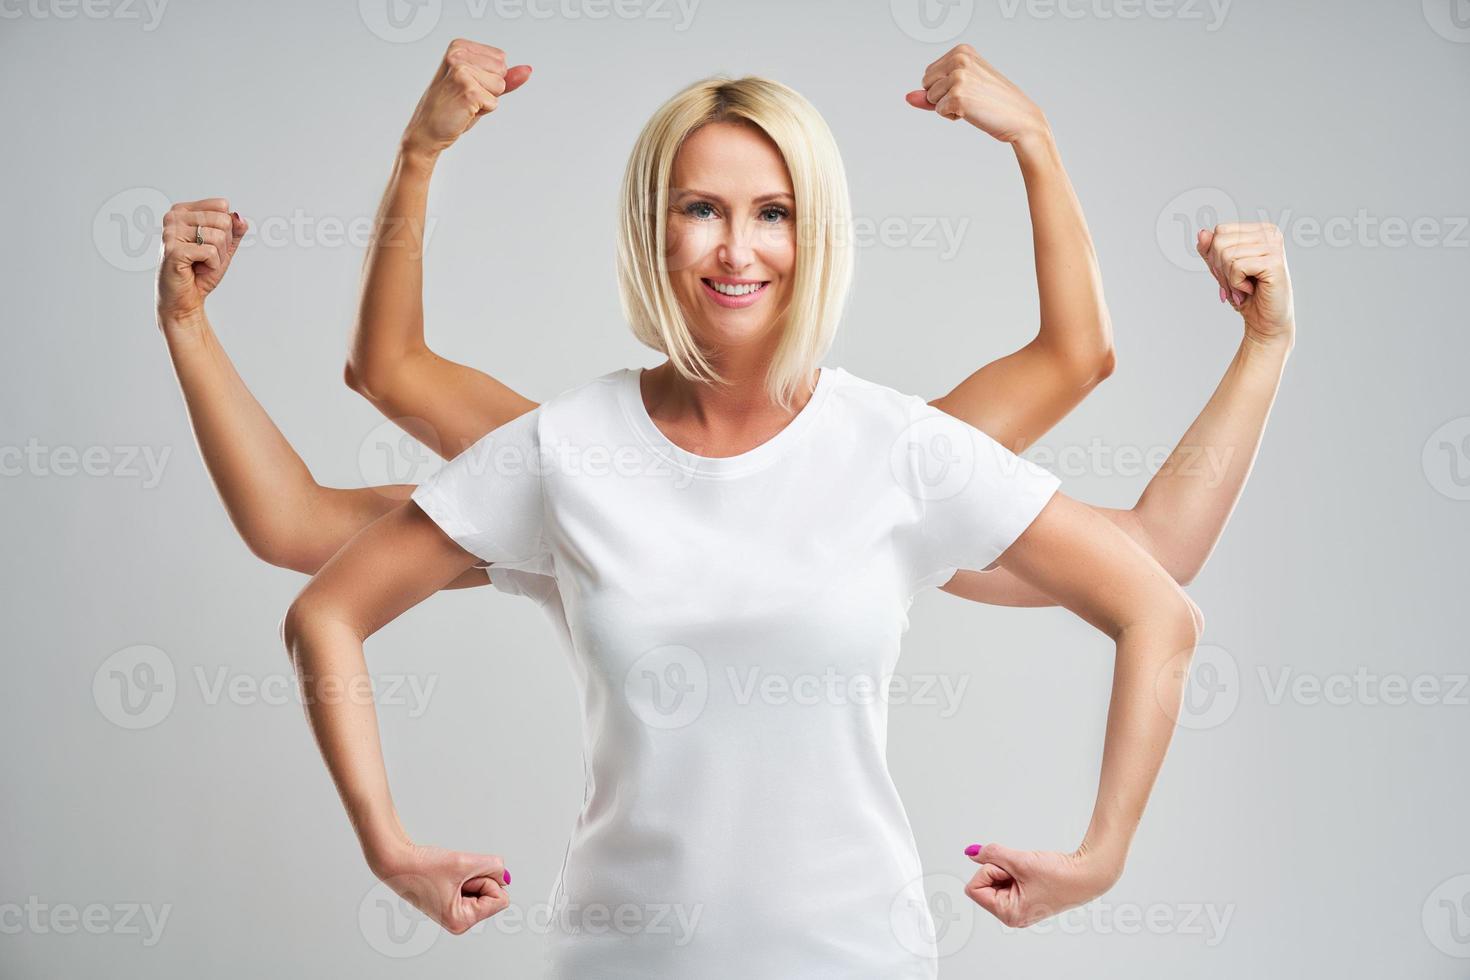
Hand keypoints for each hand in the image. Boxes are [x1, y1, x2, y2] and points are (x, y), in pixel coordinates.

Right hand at [155, 197, 246, 329]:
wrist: (185, 299)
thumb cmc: (201, 272)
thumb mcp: (224, 248)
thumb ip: (234, 230)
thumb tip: (240, 217)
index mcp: (183, 210)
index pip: (221, 206)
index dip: (226, 229)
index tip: (210, 244)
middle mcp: (174, 217)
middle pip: (223, 220)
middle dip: (223, 245)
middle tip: (207, 258)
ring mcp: (171, 233)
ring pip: (218, 236)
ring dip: (218, 257)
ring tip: (201, 264)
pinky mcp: (173, 250)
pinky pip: (210, 252)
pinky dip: (212, 266)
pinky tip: (198, 270)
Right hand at [371, 840, 511, 935]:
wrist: (395, 862)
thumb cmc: (422, 866)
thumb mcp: (465, 862)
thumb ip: (493, 866)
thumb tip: (505, 876)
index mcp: (461, 921)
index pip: (500, 899)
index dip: (488, 881)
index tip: (463, 877)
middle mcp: (458, 922)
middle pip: (493, 894)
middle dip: (479, 878)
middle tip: (453, 876)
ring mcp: (454, 912)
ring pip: (484, 887)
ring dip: (471, 875)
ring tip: (448, 875)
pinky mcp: (451, 901)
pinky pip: (473, 884)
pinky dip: (465, 875)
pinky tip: (446, 876)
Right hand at [402, 38, 531, 159]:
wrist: (426, 130)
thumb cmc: (451, 107)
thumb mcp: (479, 85)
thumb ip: (504, 77)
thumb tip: (528, 70)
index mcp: (459, 46)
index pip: (500, 59)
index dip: (489, 78)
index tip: (467, 85)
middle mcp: (458, 54)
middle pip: (502, 70)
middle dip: (490, 89)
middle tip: (465, 96)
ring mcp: (462, 71)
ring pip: (500, 86)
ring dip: (486, 100)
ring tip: (464, 102)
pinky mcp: (468, 90)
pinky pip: (494, 103)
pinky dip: (483, 111)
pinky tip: (463, 110)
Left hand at [905, 44, 1047, 144]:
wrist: (1019, 117)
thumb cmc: (992, 102)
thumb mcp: (962, 88)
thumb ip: (932, 91)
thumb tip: (908, 97)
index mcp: (962, 51)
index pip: (929, 73)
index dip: (943, 88)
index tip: (969, 88)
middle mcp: (960, 59)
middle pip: (925, 83)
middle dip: (941, 96)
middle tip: (970, 98)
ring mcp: (959, 77)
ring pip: (930, 98)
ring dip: (947, 107)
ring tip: (973, 104)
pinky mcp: (958, 96)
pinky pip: (938, 111)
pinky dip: (952, 116)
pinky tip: (972, 112)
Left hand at [961, 841, 1119, 927]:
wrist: (1087, 875)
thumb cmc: (1060, 875)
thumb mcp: (1020, 860)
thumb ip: (992, 854)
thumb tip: (971, 852)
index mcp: (1009, 914)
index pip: (974, 889)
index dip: (988, 871)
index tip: (1009, 868)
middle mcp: (1012, 916)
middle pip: (983, 885)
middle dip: (998, 869)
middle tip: (1022, 870)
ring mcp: (1019, 908)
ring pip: (995, 880)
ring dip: (1008, 869)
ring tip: (1029, 871)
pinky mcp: (1026, 899)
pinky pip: (1007, 880)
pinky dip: (1014, 871)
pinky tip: (1031, 873)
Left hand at [1196, 222, 1295, 350]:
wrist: (1265, 321)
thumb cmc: (1246, 294)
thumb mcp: (1222, 269)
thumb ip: (1211, 250)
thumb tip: (1202, 232)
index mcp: (1261, 230)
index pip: (1220, 231)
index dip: (1214, 256)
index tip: (1228, 273)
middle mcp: (1270, 233)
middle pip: (1220, 242)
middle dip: (1220, 269)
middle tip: (1235, 284)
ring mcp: (1274, 247)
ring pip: (1227, 255)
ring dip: (1229, 279)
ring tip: (1243, 288)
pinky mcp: (1274, 263)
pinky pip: (1237, 267)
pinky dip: (1236, 284)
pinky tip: (1250, 290)